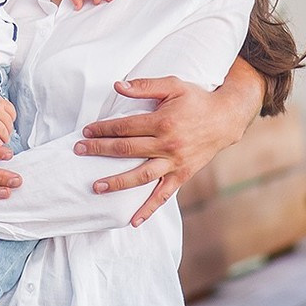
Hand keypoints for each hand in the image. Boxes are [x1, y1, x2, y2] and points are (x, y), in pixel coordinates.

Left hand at [75, 61, 265, 225]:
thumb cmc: (197, 99)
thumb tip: (117, 86)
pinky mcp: (182, 175)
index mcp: (163, 122)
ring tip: (96, 187)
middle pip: (127, 150)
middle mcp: (168, 145)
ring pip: (141, 176)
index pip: (125, 127)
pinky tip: (133, 220)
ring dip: (117, 182)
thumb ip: (144, 86)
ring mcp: (175, 163)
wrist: (226, 119)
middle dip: (100, 150)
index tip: (86, 131)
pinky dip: (148, 209)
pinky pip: (163, 195)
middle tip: (79, 151)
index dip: (103, 129)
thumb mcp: (173, 85)